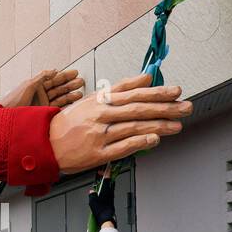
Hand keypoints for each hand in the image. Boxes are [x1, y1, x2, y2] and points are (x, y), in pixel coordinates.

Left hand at [0, 68, 84, 108]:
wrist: (8, 116)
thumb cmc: (15, 99)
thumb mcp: (28, 85)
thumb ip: (42, 77)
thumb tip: (55, 70)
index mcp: (38, 85)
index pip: (54, 79)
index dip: (65, 76)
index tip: (75, 73)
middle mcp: (42, 94)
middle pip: (59, 88)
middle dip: (70, 84)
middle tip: (81, 81)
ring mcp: (43, 104)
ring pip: (60, 97)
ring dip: (70, 94)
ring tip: (80, 92)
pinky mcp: (44, 113)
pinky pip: (58, 108)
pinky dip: (66, 105)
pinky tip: (73, 102)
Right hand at [49, 74, 191, 173]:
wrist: (45, 142)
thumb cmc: (70, 122)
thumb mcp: (93, 99)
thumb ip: (121, 88)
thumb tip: (146, 78)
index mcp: (101, 100)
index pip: (134, 93)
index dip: (157, 92)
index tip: (176, 91)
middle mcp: (101, 115)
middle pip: (138, 108)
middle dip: (165, 108)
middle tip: (185, 107)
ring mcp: (99, 134)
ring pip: (134, 127)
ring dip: (159, 125)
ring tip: (177, 125)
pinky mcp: (97, 153)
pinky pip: (122, 146)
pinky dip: (139, 142)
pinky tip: (154, 139)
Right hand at [89, 166, 116, 226]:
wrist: (106, 218)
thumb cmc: (101, 210)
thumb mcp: (92, 201)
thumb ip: (92, 195)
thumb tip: (91, 192)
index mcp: (106, 190)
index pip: (107, 178)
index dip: (107, 172)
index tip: (108, 167)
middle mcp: (110, 193)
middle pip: (110, 182)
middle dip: (106, 177)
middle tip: (102, 174)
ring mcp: (111, 197)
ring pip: (110, 187)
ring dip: (106, 183)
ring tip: (101, 182)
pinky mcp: (111, 201)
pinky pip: (109, 192)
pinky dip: (106, 190)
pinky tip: (102, 192)